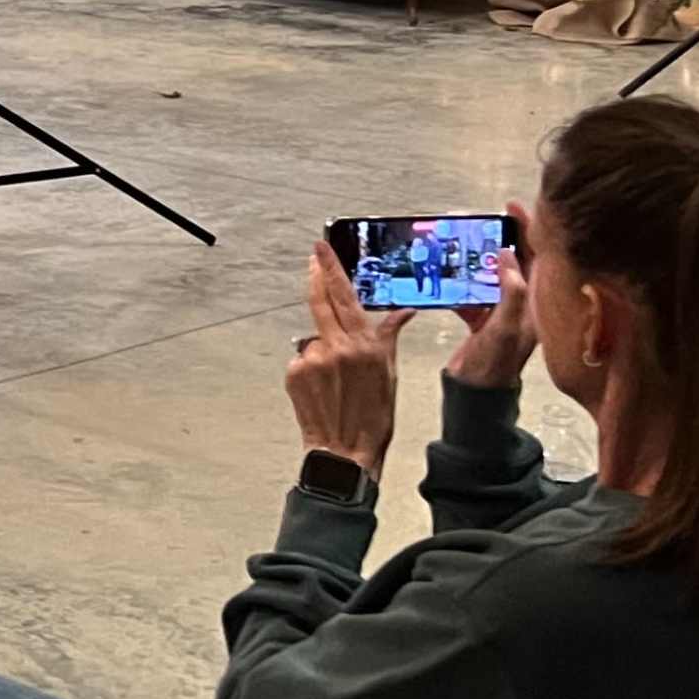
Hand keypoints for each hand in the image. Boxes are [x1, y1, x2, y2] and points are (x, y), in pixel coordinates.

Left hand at [287, 240, 414, 473]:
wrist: (345, 450)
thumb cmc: (373, 416)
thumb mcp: (389, 372)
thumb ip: (389, 336)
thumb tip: (403, 312)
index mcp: (364, 344)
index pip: (344, 295)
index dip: (331, 268)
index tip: (320, 248)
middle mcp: (337, 347)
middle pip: (320, 301)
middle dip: (316, 277)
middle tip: (313, 261)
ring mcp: (313, 359)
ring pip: (314, 336)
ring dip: (323, 344)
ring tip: (334, 375)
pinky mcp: (295, 372)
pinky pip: (303, 356)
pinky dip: (310, 364)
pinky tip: (322, 385)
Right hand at [445, 204, 541, 388]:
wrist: (476, 396)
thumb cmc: (496, 365)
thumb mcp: (506, 328)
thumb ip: (510, 293)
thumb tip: (506, 255)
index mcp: (537, 304)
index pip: (537, 257)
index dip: (527, 229)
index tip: (511, 206)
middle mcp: (522, 304)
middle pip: (512, 260)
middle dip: (495, 237)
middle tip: (475, 221)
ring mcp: (501, 310)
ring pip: (488, 274)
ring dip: (471, 258)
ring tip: (453, 242)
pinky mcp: (482, 319)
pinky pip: (470, 292)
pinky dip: (457, 283)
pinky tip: (441, 275)